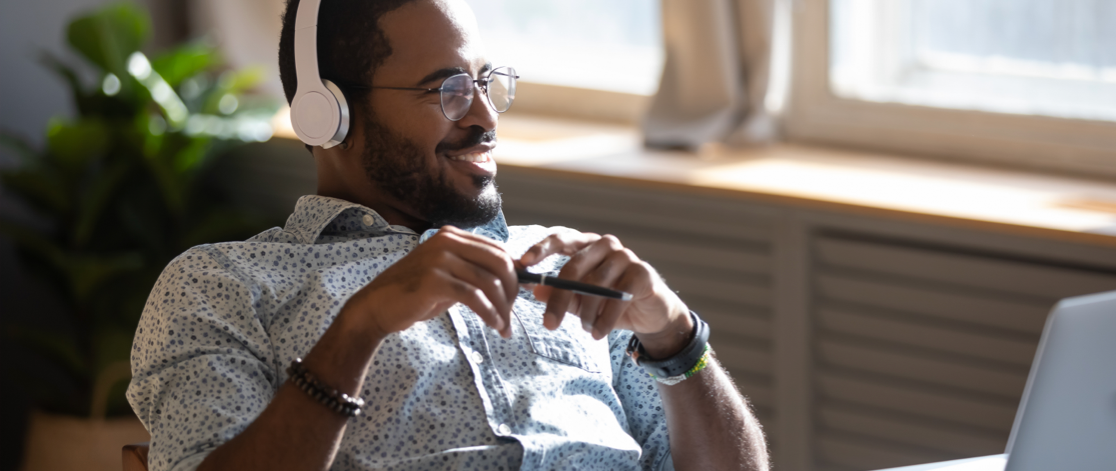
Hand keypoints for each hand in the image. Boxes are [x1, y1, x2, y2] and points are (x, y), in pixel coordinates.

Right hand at [342, 226, 517, 338]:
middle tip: (512, 313)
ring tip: (504, 327)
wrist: (376, 307)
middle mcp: (447, 241)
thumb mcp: (447, 276)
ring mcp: (440, 259)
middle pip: (500, 263)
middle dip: (512, 291)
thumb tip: (511, 281)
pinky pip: (474, 296)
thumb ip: (474, 273)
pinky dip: (489, 313)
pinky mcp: (434, 280)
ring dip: (502, 309)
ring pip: (489, 282)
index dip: (514, 274)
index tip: (518, 296)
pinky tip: (493, 325)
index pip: (498, 250)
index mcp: (452, 236)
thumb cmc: (414, 294)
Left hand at [520, 231, 692, 356]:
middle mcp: (605, 245)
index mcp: (587, 245)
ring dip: (586, 314)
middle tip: (549, 324)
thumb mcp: (581, 301)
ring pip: (594, 286)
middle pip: (573, 268)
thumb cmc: (612, 302)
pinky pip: (617, 298)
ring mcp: (625, 256)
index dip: (541, 249)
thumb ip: (561, 294)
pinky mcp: (642, 273)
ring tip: (585, 329)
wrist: (651, 314)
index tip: (523, 264)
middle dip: (558, 299)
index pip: (561, 239)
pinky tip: (598, 333)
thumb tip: (536, 290)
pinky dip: (604, 320)